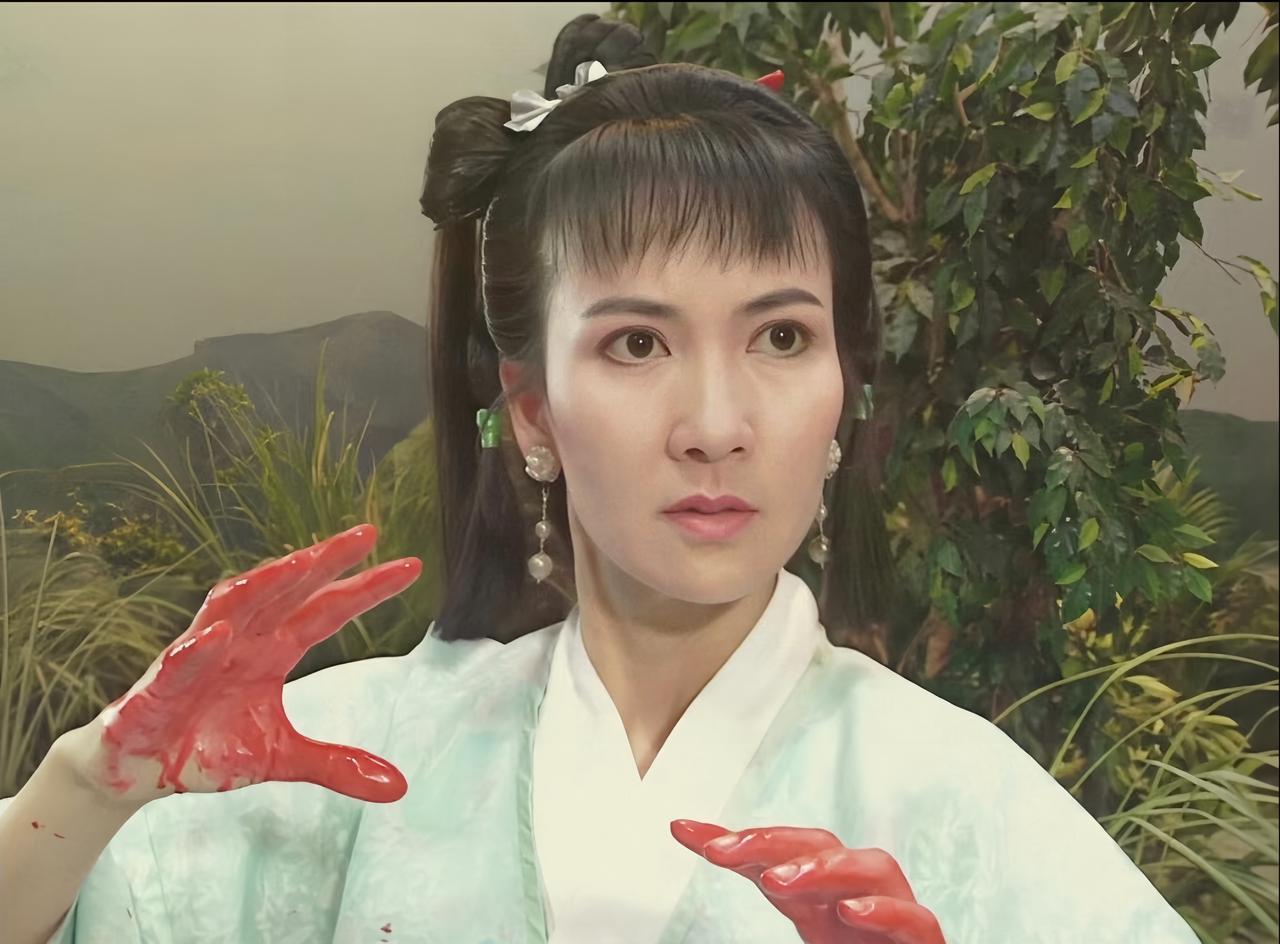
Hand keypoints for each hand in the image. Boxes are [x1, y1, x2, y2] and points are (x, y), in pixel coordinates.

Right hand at [67, 524, 420, 807]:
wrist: (140, 770)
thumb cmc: (210, 746)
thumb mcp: (282, 758)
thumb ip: (337, 764)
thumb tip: (399, 786)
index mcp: (274, 651)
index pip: (327, 611)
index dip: (366, 589)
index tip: (412, 567)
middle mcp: (242, 640)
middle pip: (288, 591)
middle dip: (323, 561)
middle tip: (365, 533)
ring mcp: (199, 657)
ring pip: (233, 607)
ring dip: (264, 584)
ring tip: (300, 563)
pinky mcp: (158, 688)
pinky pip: (180, 663)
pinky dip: (199, 648)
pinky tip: (220, 634)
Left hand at [671, 819, 945, 943]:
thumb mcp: (798, 915)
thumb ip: (755, 877)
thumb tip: (687, 833)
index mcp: (826, 891)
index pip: (781, 850)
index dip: (737, 838)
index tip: (686, 832)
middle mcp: (860, 892)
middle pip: (824, 845)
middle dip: (774, 841)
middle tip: (725, 850)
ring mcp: (896, 913)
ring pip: (873, 867)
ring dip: (825, 867)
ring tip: (779, 879)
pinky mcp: (924, 942)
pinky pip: (915, 919)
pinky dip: (884, 911)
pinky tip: (848, 911)